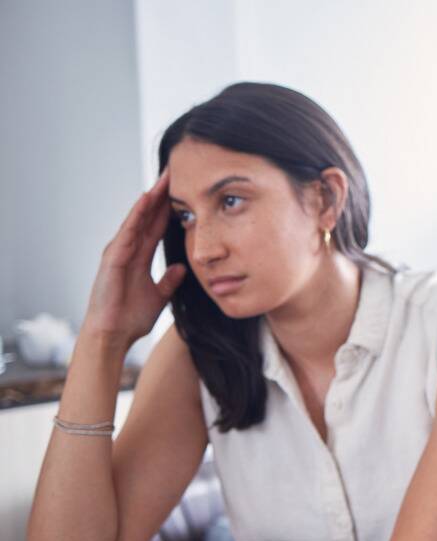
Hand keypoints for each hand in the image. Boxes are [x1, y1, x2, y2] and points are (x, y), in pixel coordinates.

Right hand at [79, 170, 187, 350]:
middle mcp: (129, 249)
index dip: (171, 206)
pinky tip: (147, 199)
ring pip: (138, 218)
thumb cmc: (130, 318)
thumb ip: (170, 281)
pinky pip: (128, 231)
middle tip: (176, 170)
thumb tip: (183, 267)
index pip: (158, 224)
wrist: (113, 335)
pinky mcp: (113, 258)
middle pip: (148, 215)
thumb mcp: (159, 296)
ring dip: (151, 197)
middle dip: (162, 193)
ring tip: (165, 177)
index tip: (185, 188)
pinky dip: (137, 215)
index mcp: (140, 255)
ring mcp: (119, 251)